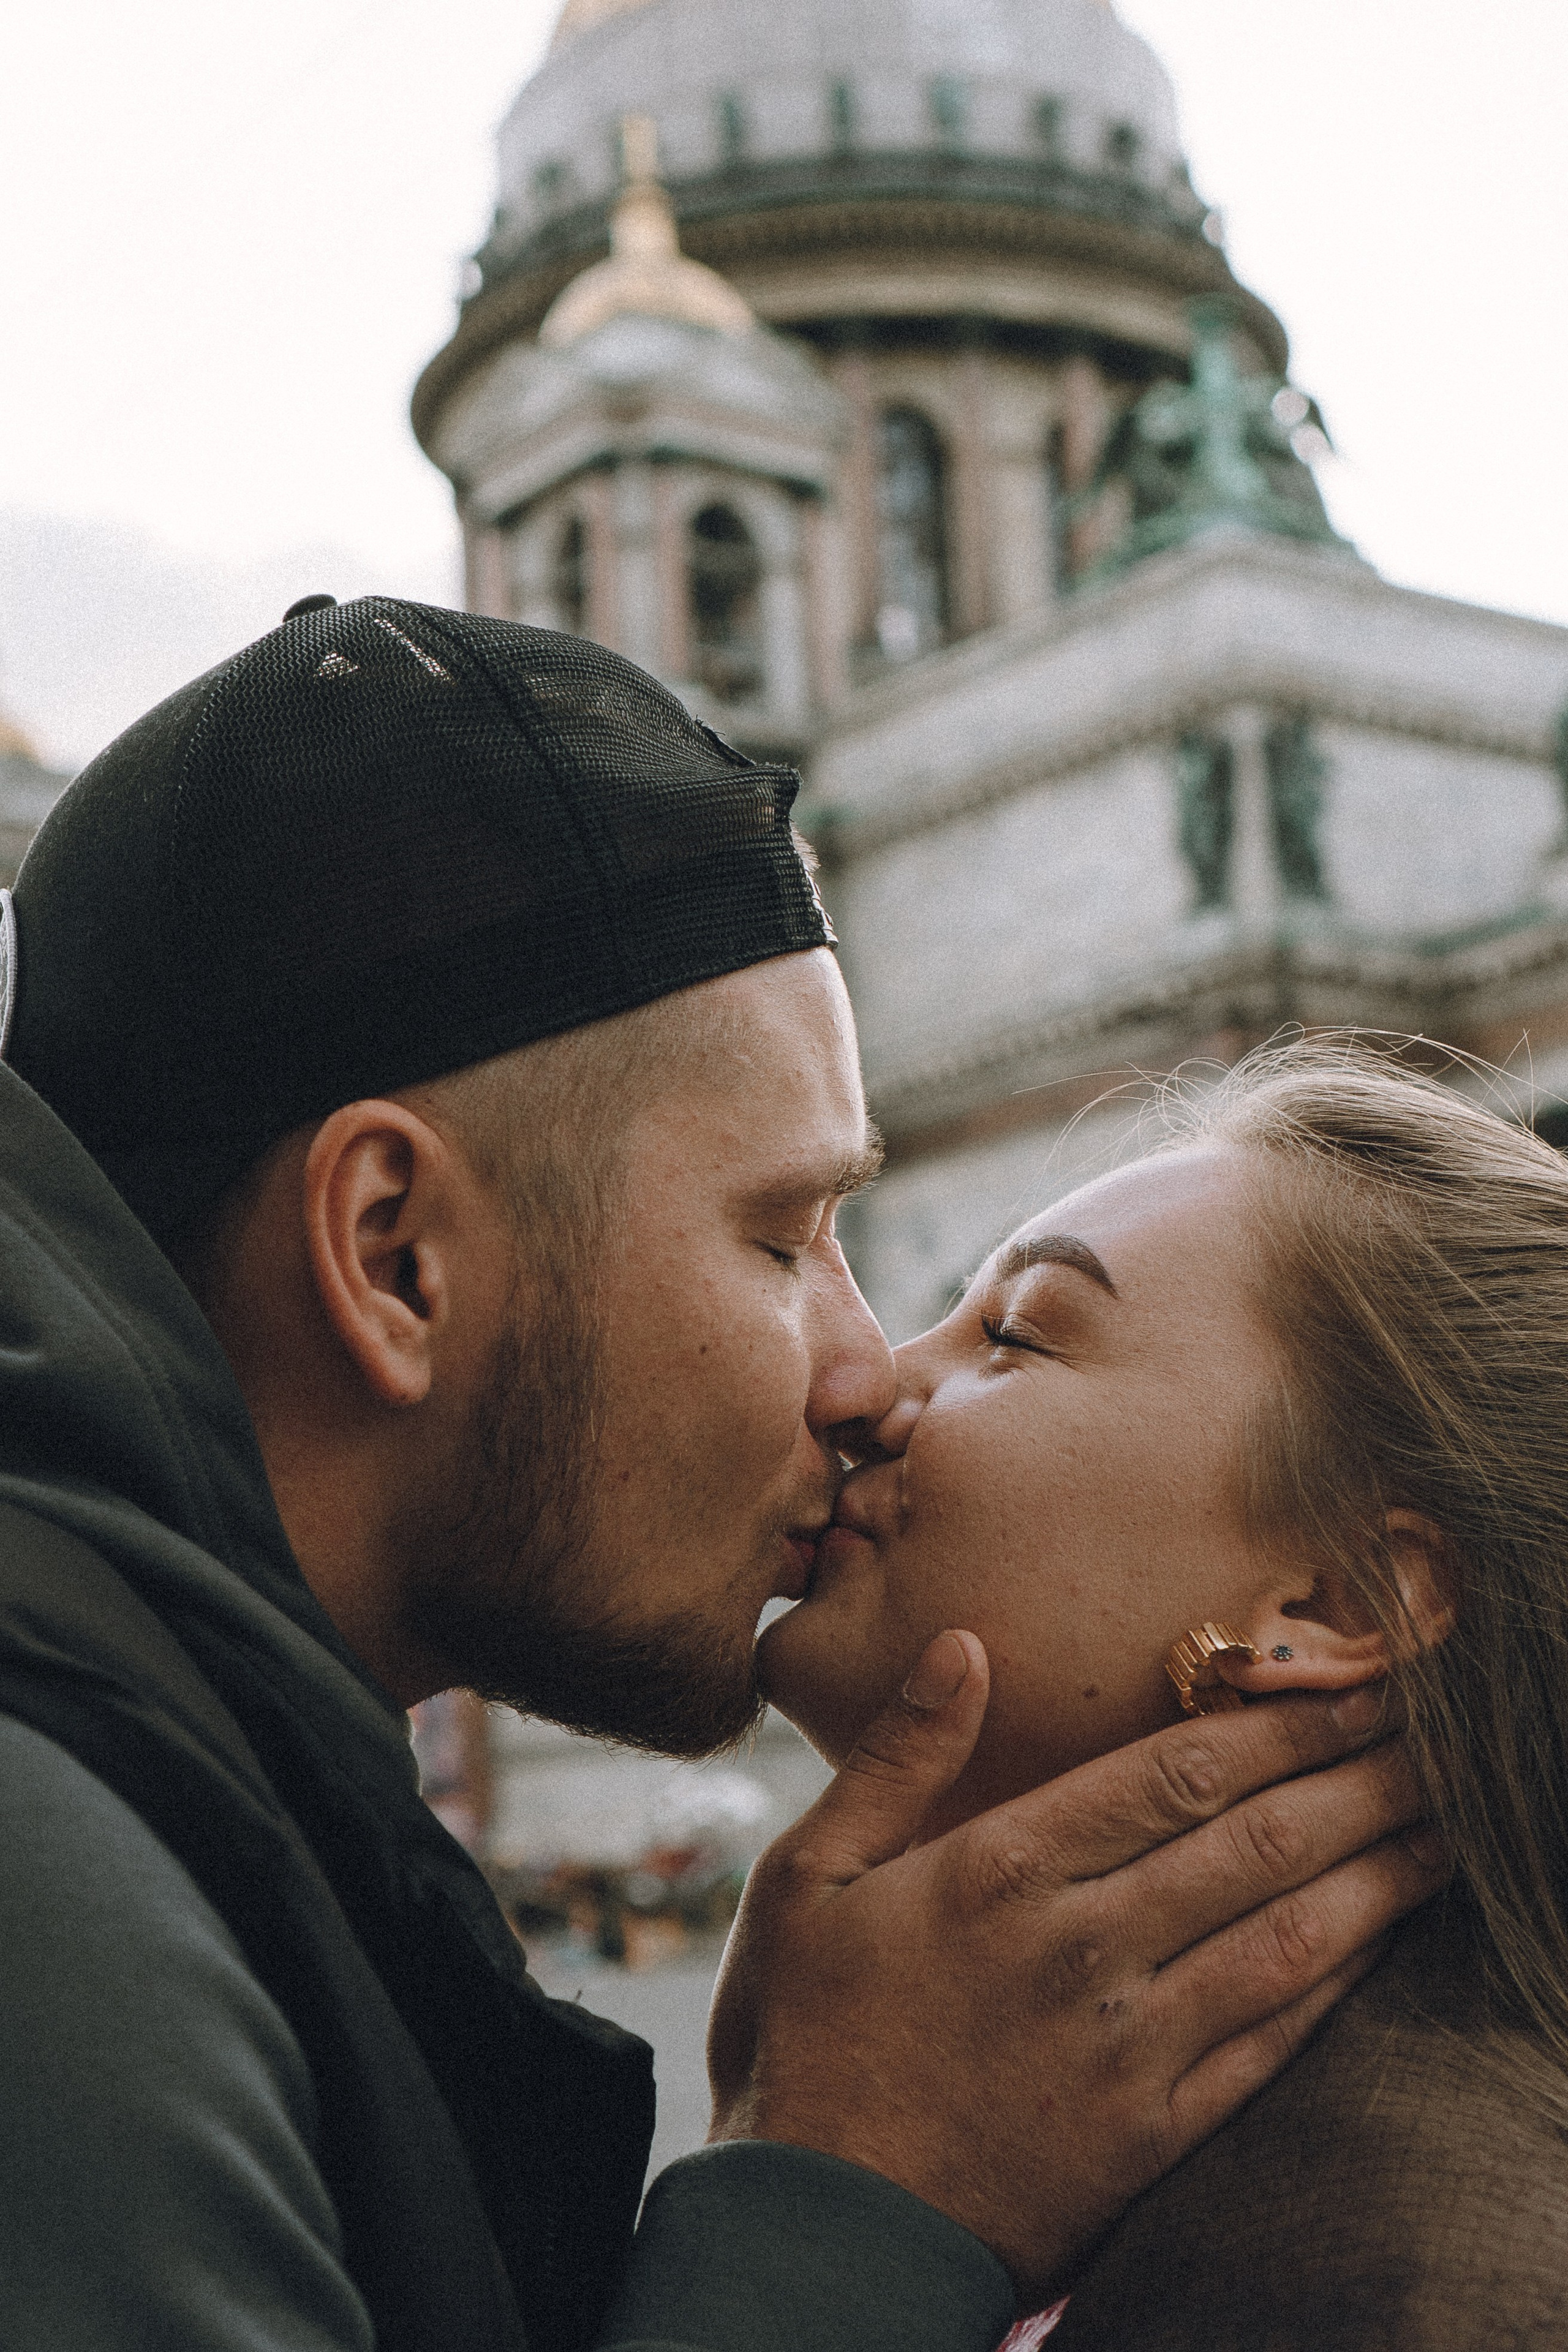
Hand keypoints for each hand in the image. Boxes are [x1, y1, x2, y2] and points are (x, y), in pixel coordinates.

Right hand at [707, 1630, 1441, 2299]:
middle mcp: (1080, 1949)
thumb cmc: (804, 2038)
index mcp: (999, 1871)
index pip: (1174, 1774)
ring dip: (1375, 1876)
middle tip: (1435, 1737)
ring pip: (1284, 1939)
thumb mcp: (806, 1878)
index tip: (1348, 1683)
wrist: (819, 2234)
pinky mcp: (1151, 2136)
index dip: (1277, 1723)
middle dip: (1355, 1781)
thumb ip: (894, 1759)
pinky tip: (1379, 1942)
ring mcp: (1125, 2049)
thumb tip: (961, 1646)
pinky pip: (1271, 2047)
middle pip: (1253, 1844)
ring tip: (1443, 1828)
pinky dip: (1337, 1985)